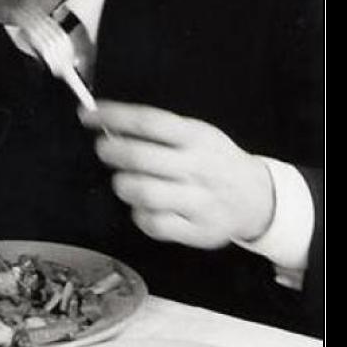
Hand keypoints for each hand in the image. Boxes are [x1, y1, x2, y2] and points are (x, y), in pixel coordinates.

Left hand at [80, 102, 273, 249]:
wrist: (257, 197)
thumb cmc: (216, 162)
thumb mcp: (198, 134)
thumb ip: (160, 131)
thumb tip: (111, 124)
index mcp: (197, 137)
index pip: (148, 121)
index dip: (113, 117)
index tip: (88, 116)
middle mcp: (198, 167)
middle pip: (140, 157)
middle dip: (111, 152)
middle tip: (104, 150)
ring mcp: (200, 201)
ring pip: (143, 192)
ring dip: (123, 185)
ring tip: (124, 181)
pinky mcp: (198, 231)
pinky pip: (154, 224)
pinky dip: (140, 216)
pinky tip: (143, 208)